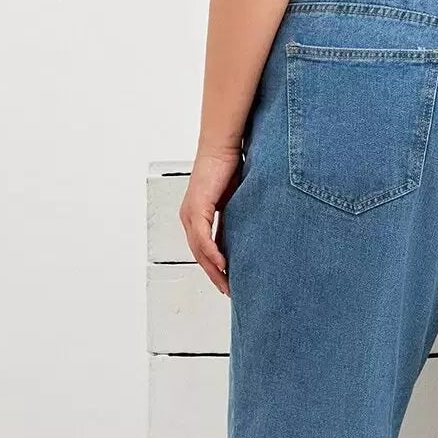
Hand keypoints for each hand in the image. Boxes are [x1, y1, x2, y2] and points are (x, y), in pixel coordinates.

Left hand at [180, 144, 242, 294]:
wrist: (222, 146)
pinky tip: (223, 264)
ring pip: (200, 250)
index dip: (215, 268)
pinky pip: (203, 238)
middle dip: (214, 275)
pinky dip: (213, 253)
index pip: (204, 249)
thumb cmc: (229, 167)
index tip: (228, 281)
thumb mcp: (234, 200)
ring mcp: (191, 213)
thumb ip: (236, 218)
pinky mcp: (197, 207)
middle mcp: (189, 216)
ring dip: (213, 269)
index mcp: (196, 216)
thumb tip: (248, 235)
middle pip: (199, 255)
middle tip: (228, 290)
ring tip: (227, 283)